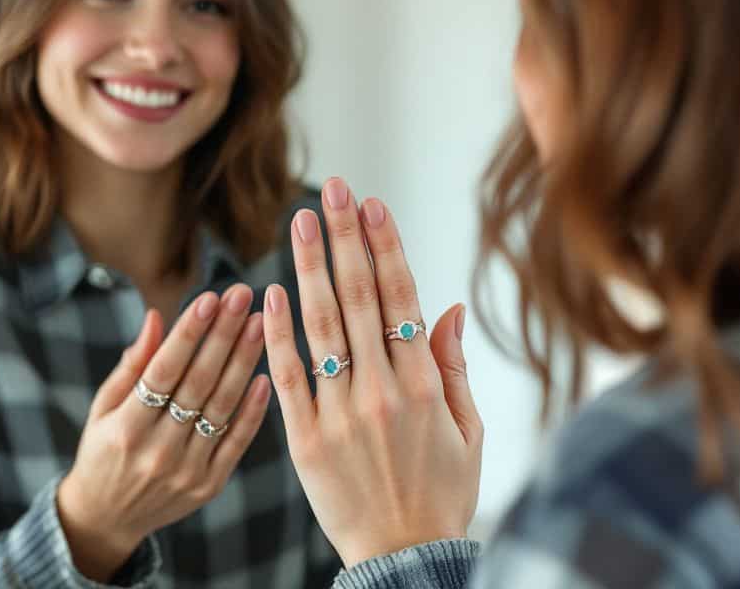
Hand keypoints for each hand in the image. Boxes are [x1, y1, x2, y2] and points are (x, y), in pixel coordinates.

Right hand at [56, 283, 271, 580]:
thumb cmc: (103, 451)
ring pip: (222, 408)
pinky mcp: (208, 486)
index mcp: (125, 428)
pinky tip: (265, 374)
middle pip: (198, 383)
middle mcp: (157, 451)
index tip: (210, 297)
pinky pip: (237, 442)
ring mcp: (186, 471)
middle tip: (244, 296)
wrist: (106, 520)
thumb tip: (156, 317)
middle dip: (223, 335)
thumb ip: (132, 366)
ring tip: (260, 323)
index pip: (163, 371)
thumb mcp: (102, 409)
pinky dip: (252, 410)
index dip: (188, 333)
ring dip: (244, 362)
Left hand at [262, 177, 483, 566]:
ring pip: (321, 326)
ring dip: (310, 268)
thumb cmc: (443, 495)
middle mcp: (380, 392)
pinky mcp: (305, 440)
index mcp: (423, 387)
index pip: (400, 299)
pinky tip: (271, 292)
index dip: (384, 246)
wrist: (404, 560)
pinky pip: (288, 376)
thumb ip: (452, 366)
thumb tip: (445, 307)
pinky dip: (277, 333)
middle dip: (345, 238)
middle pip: (358, 299)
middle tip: (331, 189)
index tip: (371, 204)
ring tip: (300, 221)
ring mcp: (340, 415)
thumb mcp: (468, 431)